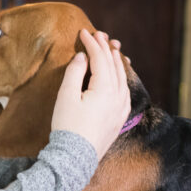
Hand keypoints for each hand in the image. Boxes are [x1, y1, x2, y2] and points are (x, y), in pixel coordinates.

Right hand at [51, 29, 131, 161]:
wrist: (75, 159)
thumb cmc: (67, 127)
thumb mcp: (66, 97)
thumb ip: (75, 73)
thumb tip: (82, 57)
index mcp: (105, 89)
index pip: (100, 59)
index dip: (92, 44)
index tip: (83, 32)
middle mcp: (118, 97)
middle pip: (113, 65)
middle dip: (105, 48)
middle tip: (98, 34)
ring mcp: (121, 108)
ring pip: (122, 77)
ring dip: (116, 61)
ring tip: (111, 49)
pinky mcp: (120, 118)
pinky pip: (125, 90)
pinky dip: (121, 77)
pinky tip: (119, 75)